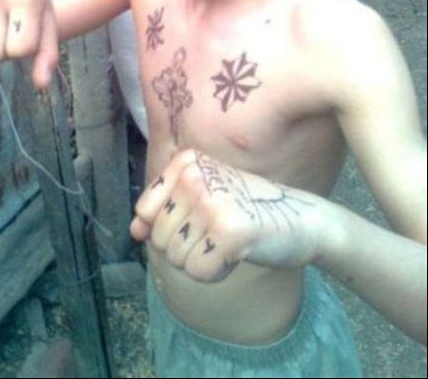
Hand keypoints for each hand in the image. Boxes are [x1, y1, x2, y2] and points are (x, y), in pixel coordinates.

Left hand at [131, 149, 321, 281]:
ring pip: (176, 259)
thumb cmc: (248, 210)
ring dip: (202, 260)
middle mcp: (195, 176)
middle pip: (158, 238)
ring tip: (228, 240)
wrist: (303, 220)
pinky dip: (217, 273)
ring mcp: (212, 202)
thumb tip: (133, 231)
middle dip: (185, 246)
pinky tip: (237, 253)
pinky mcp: (229, 232)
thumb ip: (162, 212)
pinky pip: (199, 273)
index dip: (166, 227)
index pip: (144, 211)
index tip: (198, 218)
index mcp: (186, 162)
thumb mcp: (201, 199)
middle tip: (218, 231)